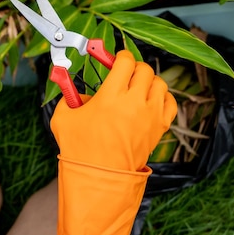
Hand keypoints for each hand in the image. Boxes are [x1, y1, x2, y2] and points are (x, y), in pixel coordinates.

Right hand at [50, 50, 176, 234]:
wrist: (100, 178)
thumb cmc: (80, 149)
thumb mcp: (63, 118)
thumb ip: (68, 97)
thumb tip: (71, 87)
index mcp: (111, 96)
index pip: (125, 61)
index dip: (119, 56)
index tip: (114, 59)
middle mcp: (134, 102)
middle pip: (144, 69)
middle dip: (133, 67)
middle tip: (124, 74)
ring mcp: (150, 115)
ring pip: (159, 83)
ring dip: (148, 81)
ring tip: (136, 88)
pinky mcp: (159, 128)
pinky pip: (170, 102)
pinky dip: (162, 97)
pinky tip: (150, 100)